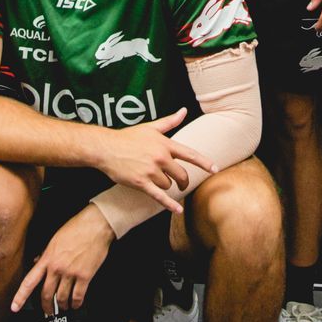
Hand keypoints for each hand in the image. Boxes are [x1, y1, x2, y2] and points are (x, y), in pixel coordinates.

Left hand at [12, 206, 113, 315]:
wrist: (95, 225)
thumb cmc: (76, 228)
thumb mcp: (55, 239)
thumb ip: (45, 253)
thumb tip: (37, 261)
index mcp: (47, 258)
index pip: (29, 281)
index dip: (21, 296)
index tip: (15, 307)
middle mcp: (57, 268)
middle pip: (46, 294)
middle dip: (46, 306)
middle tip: (48, 311)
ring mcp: (70, 273)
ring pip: (61, 298)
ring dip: (62, 306)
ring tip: (64, 307)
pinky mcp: (85, 276)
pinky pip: (78, 296)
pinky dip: (76, 303)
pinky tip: (76, 304)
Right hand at [92, 109, 214, 212]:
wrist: (106, 148)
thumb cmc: (128, 137)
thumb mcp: (150, 127)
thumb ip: (170, 121)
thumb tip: (184, 110)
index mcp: (165, 144)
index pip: (190, 154)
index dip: (204, 162)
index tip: (215, 169)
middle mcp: (160, 157)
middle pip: (181, 174)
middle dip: (182, 181)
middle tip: (182, 184)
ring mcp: (151, 171)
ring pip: (168, 185)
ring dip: (165, 185)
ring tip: (154, 179)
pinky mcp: (141, 182)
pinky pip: (159, 196)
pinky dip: (169, 204)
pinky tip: (178, 210)